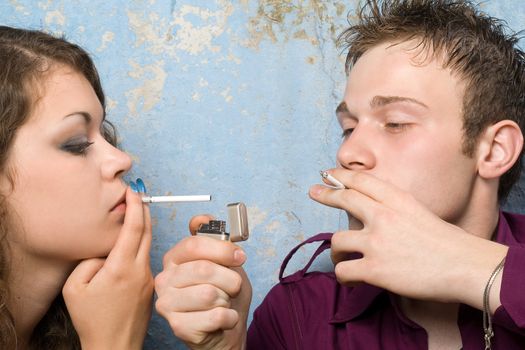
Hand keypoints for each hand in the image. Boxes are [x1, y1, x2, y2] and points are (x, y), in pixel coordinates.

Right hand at [63, 187, 153, 349]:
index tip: (133, 191)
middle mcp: (140, 270)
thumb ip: (89, 261)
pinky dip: (141, 246)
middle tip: (138, 194)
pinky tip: (131, 246)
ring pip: (148, 245)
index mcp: (121, 267)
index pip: (134, 227)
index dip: (135, 205)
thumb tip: (105, 251)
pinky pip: (145, 260)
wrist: (114, 346)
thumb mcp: (75, 288)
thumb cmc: (92, 320)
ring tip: (134, 214)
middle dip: (144, 209)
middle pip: (147, 231)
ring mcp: (148, 278)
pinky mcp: (151, 286)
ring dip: (143, 227)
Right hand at [155, 215, 251, 349]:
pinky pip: (215, 316)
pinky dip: (229, 318)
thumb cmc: (224, 293)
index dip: (222, 249)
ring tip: (224, 302)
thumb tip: (201, 218)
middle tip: (234, 286)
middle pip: (204, 269)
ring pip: (210, 294)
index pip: (193, 245)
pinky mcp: (177, 326)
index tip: (240, 256)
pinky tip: (223, 319)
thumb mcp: (224, 261)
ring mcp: (167, 304)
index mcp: (174, 258)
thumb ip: (214, 238)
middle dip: (230, 279)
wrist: (226, 328)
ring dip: (227, 299)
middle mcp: (164, 279)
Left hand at [309, 170, 506, 308]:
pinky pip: (343, 271)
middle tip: (314, 192)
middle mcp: (383, 216)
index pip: (362, 181)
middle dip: (326, 195)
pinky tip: (351, 279)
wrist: (463, 265)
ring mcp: (376, 242)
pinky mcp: (374, 268)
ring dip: (336, 252)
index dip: (341, 176)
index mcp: (397, 200)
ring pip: (337, 240)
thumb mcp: (420, 212)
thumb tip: (373, 215)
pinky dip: (344, 276)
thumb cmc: (448, 242)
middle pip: (344, 198)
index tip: (327, 174)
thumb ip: (395, 210)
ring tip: (342, 259)